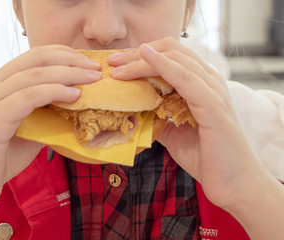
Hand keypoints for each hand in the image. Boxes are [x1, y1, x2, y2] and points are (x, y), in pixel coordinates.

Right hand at [0, 45, 101, 212]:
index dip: (64, 54)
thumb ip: (46, 112)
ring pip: (33, 75)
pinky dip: (53, 93)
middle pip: (35, 59)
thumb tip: (77, 102)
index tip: (88, 63)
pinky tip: (74, 96)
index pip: (34, 56)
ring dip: (68, 74)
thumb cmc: (2, 157)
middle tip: (96, 69)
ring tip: (93, 79)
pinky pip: (27, 97)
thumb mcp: (30, 128)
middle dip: (71, 60)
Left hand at [108, 38, 266, 209]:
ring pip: (175, 60)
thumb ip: (159, 117)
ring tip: (117, 67)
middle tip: (112, 62)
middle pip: (171, 51)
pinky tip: (146, 58)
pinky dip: (164, 65)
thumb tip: (135, 111)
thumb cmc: (207, 157)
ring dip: (142, 60)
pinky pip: (186, 78)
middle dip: (137, 54)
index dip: (142, 55)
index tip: (117, 64)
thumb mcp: (173, 132)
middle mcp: (209, 81)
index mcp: (201, 84)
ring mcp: (213, 91)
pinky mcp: (213, 106)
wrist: (234, 184)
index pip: (171, 55)